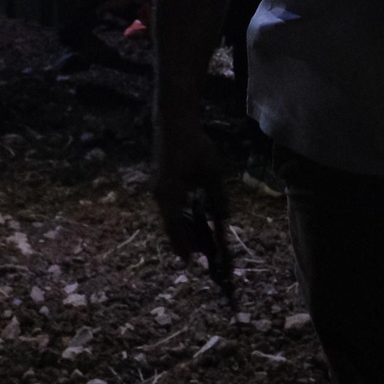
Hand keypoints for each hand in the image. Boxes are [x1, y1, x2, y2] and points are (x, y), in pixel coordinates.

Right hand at [153, 109, 229, 265]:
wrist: (173, 122)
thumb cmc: (193, 144)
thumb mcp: (211, 171)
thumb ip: (218, 196)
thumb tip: (224, 218)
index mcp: (170, 194)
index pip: (175, 227)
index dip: (183, 245)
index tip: (189, 262)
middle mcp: (161, 194)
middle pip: (170, 225)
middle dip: (183, 240)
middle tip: (198, 253)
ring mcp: (158, 188)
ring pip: (168, 217)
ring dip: (181, 228)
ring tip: (198, 239)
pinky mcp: (161, 183)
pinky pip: (169, 207)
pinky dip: (179, 216)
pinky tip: (192, 217)